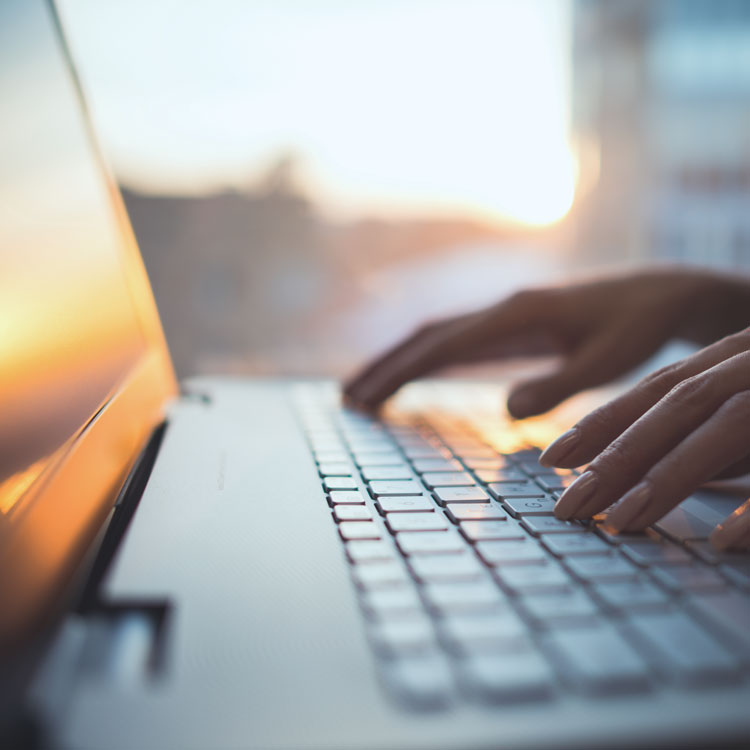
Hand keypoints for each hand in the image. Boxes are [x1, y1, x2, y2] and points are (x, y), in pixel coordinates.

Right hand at [345, 267, 749, 417]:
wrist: (659, 294)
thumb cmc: (638, 328)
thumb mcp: (608, 361)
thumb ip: (559, 384)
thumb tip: (506, 409)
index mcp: (517, 314)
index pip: (443, 345)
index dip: (401, 371)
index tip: (366, 396)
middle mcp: (501, 308)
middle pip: (426, 336)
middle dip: (385, 366)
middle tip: (347, 398)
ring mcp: (503, 314)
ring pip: (436, 336)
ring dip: (399, 362)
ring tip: (364, 391)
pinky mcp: (511, 325)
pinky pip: (457, 342)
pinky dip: (426, 361)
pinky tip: (413, 377)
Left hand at [544, 328, 749, 549]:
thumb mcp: (749, 417)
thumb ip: (705, 436)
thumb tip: (641, 479)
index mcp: (734, 359)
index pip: (658, 388)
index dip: (602, 422)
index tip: (550, 459)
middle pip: (678, 403)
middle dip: (619, 455)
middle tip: (568, 507)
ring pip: (729, 421)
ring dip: (670, 474)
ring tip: (621, 521)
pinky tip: (723, 541)